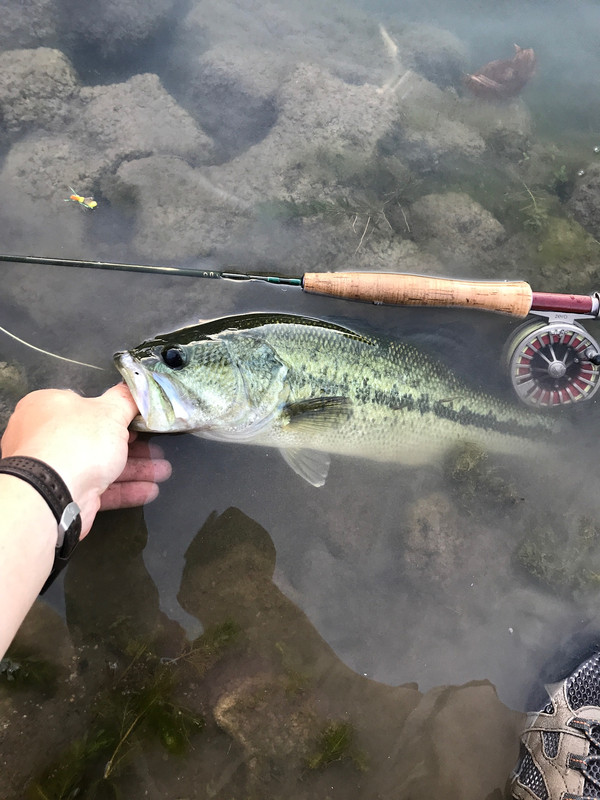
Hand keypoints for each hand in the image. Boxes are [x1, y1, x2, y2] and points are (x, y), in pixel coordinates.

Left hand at [1, 385, 171, 535]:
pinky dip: (124, 489)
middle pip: (97, 439)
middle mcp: (46, 437)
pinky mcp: (64, 494)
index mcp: (49, 406)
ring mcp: (53, 468)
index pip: (86, 406)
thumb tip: (134, 390)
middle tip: (155, 448)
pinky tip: (148, 489)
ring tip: (161, 471)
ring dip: (135, 469)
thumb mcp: (110, 411)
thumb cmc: (73, 444)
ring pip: (101, 466)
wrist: (51, 494)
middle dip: (133, 446)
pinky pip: (99, 489)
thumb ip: (126, 400)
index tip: (138, 421)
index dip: (115, 414)